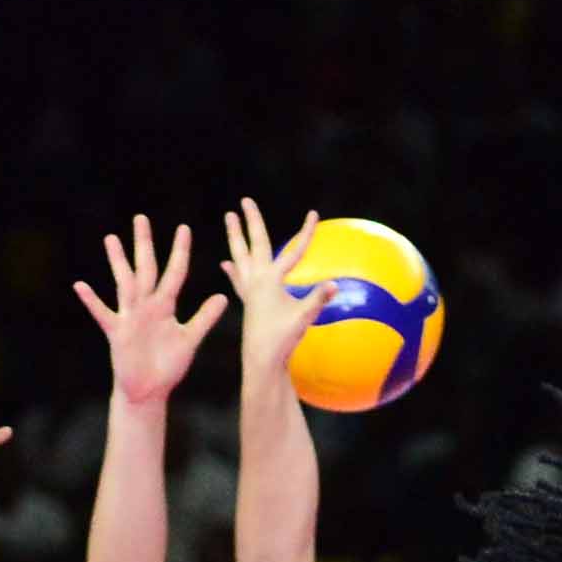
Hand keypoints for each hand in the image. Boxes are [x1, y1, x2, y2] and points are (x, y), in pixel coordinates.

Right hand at [75, 214, 224, 408]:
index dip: (180, 251)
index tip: (184, 228)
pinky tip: (80, 286)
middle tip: (141, 218)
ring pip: (124, 283)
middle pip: (146, 268)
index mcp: (165, 305)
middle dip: (144, 244)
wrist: (150, 391)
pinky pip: (102, 313)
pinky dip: (92, 301)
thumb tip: (222, 297)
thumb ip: (204, 318)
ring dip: (118, 262)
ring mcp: (130, 316)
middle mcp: (147, 305)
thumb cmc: (168, 366)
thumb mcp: (190, 340)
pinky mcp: (117, 332)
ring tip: (111, 238)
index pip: (175, 272)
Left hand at [219, 198, 330, 380]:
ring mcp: (250, 290)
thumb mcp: (303, 318)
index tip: (313, 214)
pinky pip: (238, 279)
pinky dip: (233, 270)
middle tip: (244, 201)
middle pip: (254, 243)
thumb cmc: (281, 339)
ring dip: (235, 237)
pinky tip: (226, 264)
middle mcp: (257, 279)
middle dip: (251, 221)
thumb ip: (318, 299)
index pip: (294, 250)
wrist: (261, 360)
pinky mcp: (247, 302)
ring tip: (229, 220)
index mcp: (270, 279)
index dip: (306, 232)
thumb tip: (335, 284)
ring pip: (240, 256)